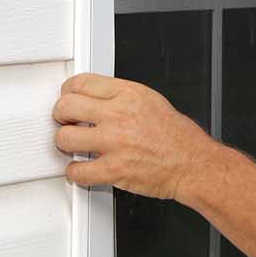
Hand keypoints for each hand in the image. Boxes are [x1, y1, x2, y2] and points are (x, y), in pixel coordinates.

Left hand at [52, 73, 220, 199]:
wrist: (194, 164)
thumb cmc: (178, 137)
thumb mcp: (152, 101)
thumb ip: (120, 97)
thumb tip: (94, 97)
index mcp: (130, 94)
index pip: (81, 83)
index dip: (68, 92)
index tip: (69, 99)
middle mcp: (120, 115)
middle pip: (66, 106)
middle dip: (61, 116)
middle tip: (68, 123)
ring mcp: (115, 143)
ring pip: (64, 138)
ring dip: (66, 145)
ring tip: (76, 147)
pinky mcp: (114, 170)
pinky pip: (76, 171)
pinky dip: (76, 173)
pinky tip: (84, 169)